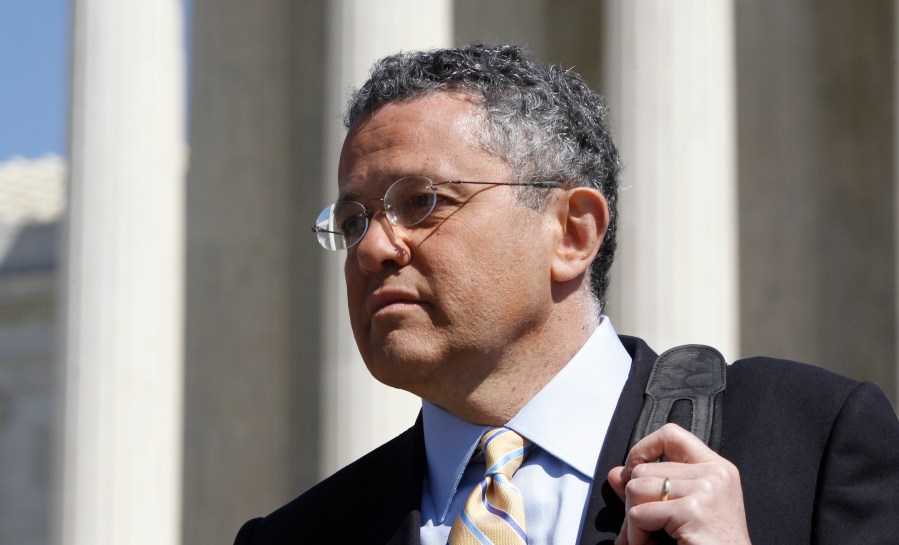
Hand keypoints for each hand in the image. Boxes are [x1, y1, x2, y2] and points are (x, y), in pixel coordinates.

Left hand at [607, 423, 750, 544]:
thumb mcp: (682, 510)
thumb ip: (651, 488)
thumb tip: (615, 474)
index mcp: (716, 468)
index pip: (670, 435)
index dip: (642, 449)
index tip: (632, 473)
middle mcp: (714, 473)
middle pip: (643, 469)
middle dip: (633, 502)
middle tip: (642, 528)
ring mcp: (706, 490)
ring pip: (636, 489)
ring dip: (632, 522)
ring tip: (648, 538)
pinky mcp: (693, 510)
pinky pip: (639, 515)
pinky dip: (636, 536)